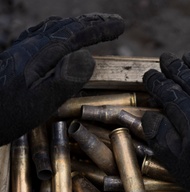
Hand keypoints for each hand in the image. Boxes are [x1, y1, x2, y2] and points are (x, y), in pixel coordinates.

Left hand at [0, 13, 123, 144]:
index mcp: (40, 53)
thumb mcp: (39, 102)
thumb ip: (65, 79)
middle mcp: (32, 45)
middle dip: (93, 23)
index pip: (77, 33)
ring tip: (94, 27)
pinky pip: (45, 35)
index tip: (120, 25)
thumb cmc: (5, 114)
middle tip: (114, 22)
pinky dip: (62, 32)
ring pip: (56, 29)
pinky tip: (61, 37)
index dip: (100, 28)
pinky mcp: (19, 57)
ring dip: (79, 26)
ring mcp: (24, 50)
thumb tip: (89, 56)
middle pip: (67, 26)